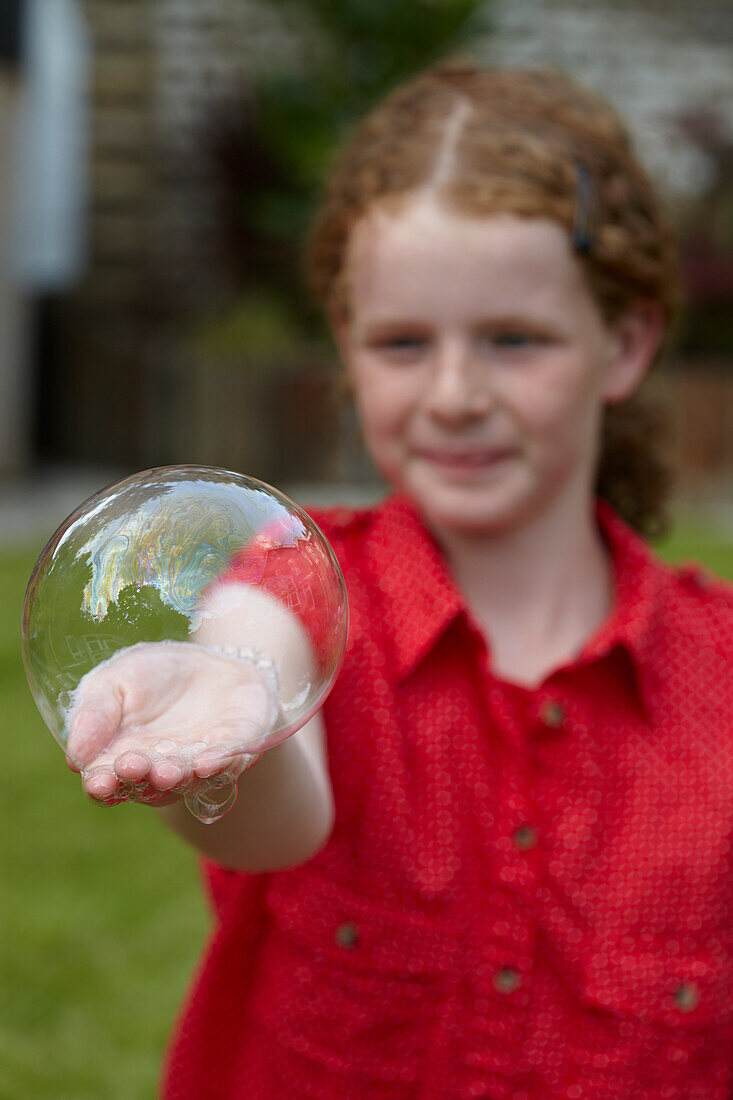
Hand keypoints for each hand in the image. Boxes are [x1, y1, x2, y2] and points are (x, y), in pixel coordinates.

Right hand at [65, 641, 277, 807]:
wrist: (210, 659)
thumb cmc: (154, 675)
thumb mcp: (114, 681)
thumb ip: (95, 713)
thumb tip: (75, 756)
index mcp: (124, 758)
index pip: (109, 781)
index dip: (103, 784)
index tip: (97, 781)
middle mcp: (162, 769)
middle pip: (149, 785)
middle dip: (141, 777)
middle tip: (133, 766)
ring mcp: (202, 760)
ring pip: (189, 779)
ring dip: (179, 777)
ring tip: (167, 772)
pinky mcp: (239, 745)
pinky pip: (231, 758)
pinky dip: (222, 762)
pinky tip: (208, 762)